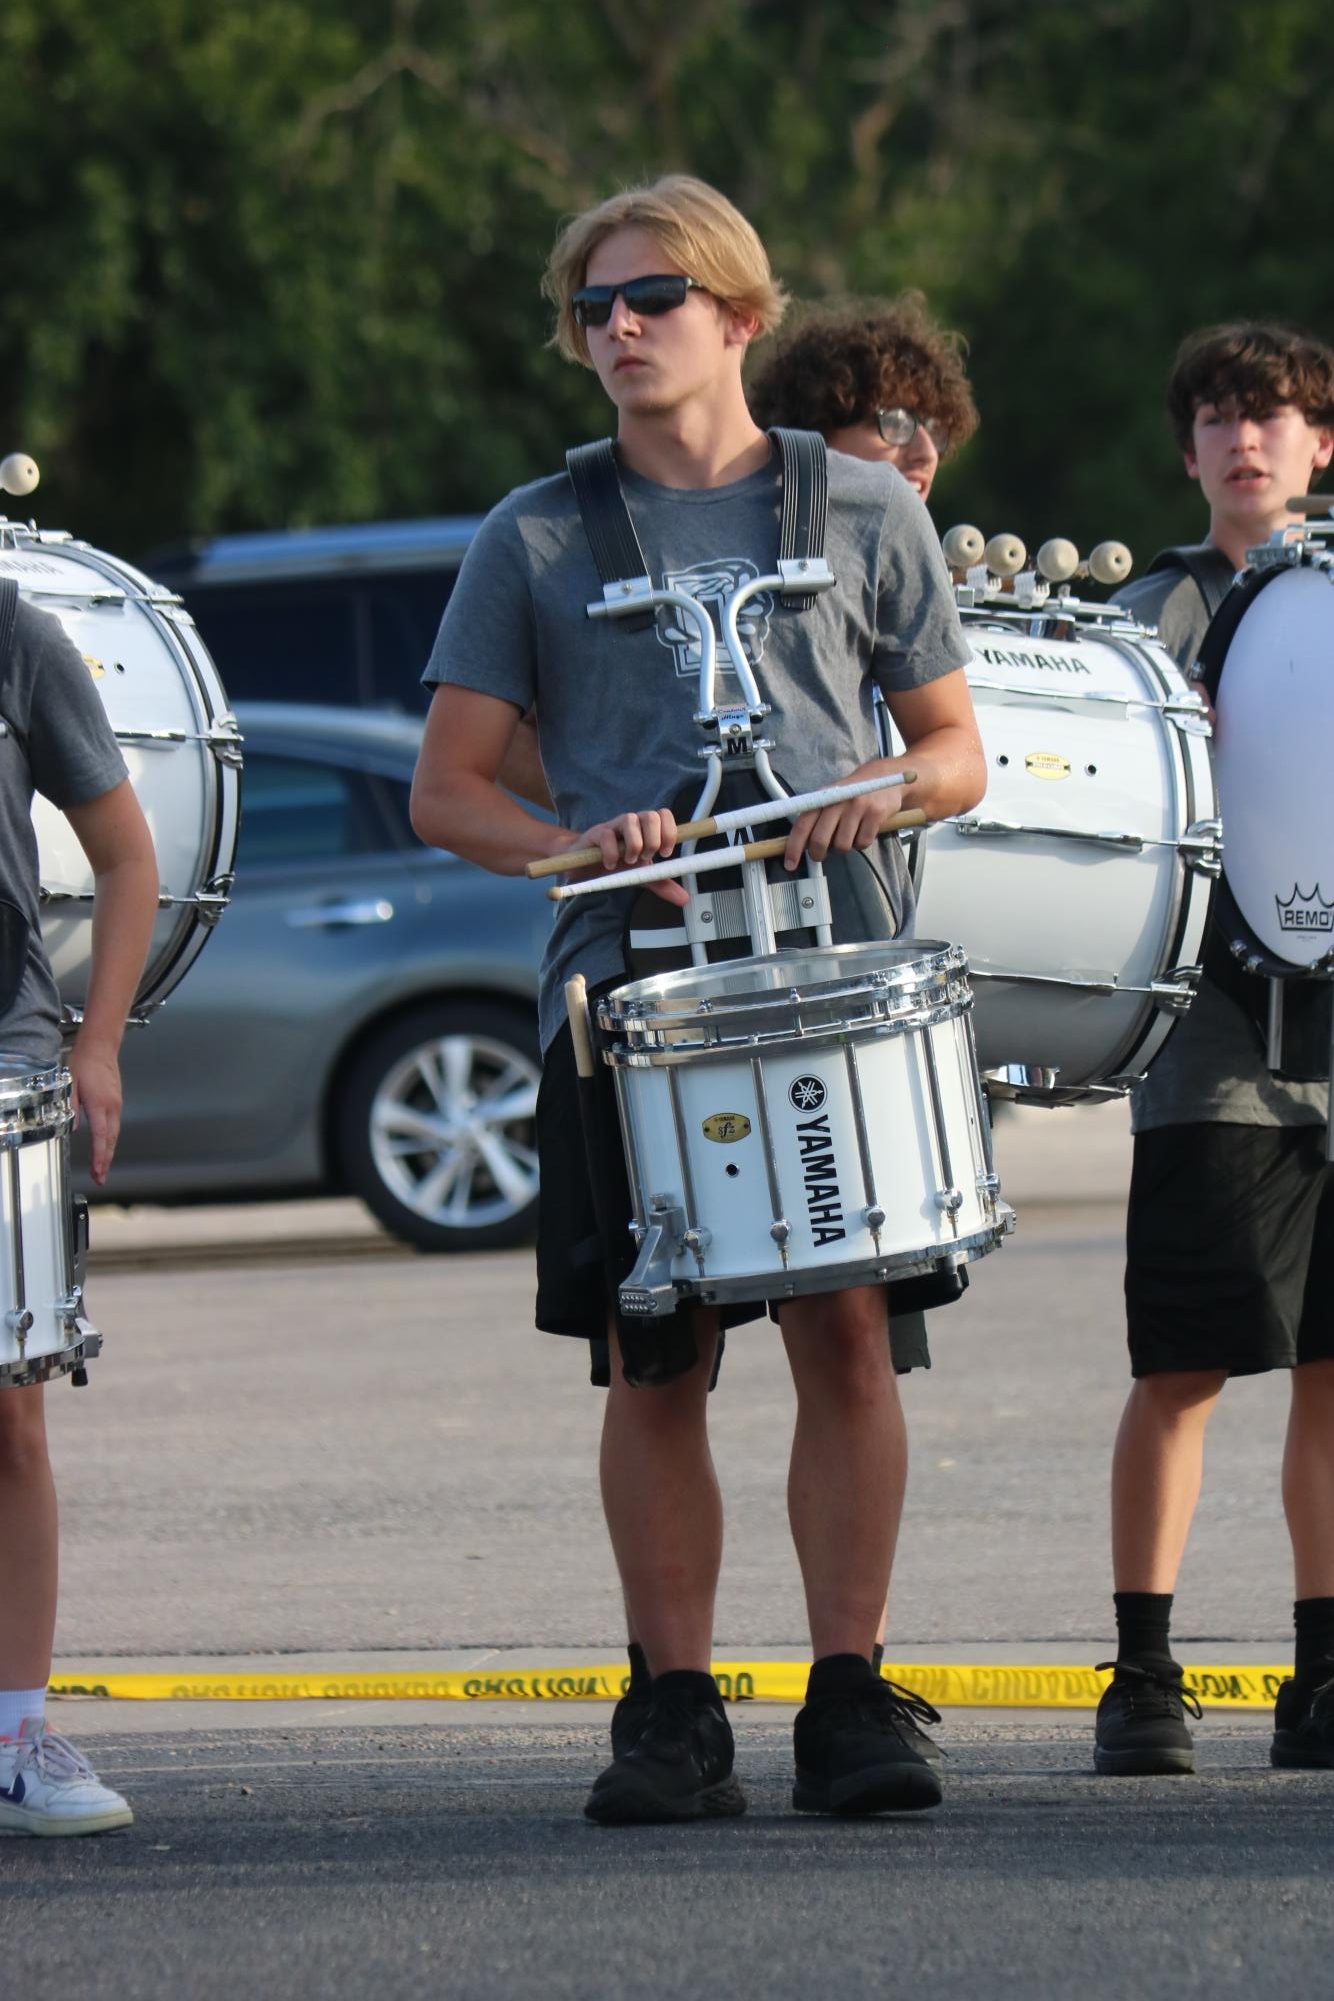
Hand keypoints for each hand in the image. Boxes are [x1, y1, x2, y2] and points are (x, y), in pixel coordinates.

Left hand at [67, 1035, 122, 1185]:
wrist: (100, 1047)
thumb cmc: (84, 1063)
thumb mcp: (70, 1084)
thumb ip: (71, 1108)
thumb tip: (71, 1128)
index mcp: (100, 1104)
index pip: (101, 1136)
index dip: (100, 1156)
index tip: (98, 1170)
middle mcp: (112, 1107)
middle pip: (111, 1140)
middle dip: (105, 1161)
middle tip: (101, 1178)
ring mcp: (116, 1104)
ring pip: (114, 1134)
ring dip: (108, 1152)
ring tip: (102, 1168)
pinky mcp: (116, 1102)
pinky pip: (114, 1125)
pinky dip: (110, 1140)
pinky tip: (105, 1147)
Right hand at [564, 809, 688, 906]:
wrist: (584, 866)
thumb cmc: (615, 864)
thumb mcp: (642, 875)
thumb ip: (662, 883)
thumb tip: (684, 897)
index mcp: (646, 829)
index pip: (664, 815)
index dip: (670, 832)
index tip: (666, 854)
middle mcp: (632, 823)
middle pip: (651, 816)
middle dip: (652, 840)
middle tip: (645, 858)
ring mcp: (614, 826)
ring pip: (631, 820)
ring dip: (634, 844)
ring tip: (629, 861)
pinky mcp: (596, 833)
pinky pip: (607, 836)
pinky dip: (612, 853)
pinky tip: (610, 865)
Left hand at [783, 760, 910, 871]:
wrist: (886, 777)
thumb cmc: (854, 792)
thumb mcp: (831, 797)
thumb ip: (816, 817)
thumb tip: (800, 844)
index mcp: (823, 797)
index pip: (802, 824)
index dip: (794, 847)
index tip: (790, 863)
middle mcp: (838, 800)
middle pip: (819, 840)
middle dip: (817, 853)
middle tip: (820, 855)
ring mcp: (857, 807)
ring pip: (842, 845)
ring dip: (844, 846)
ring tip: (848, 834)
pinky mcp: (875, 814)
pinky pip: (862, 843)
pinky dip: (861, 843)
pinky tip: (863, 831)